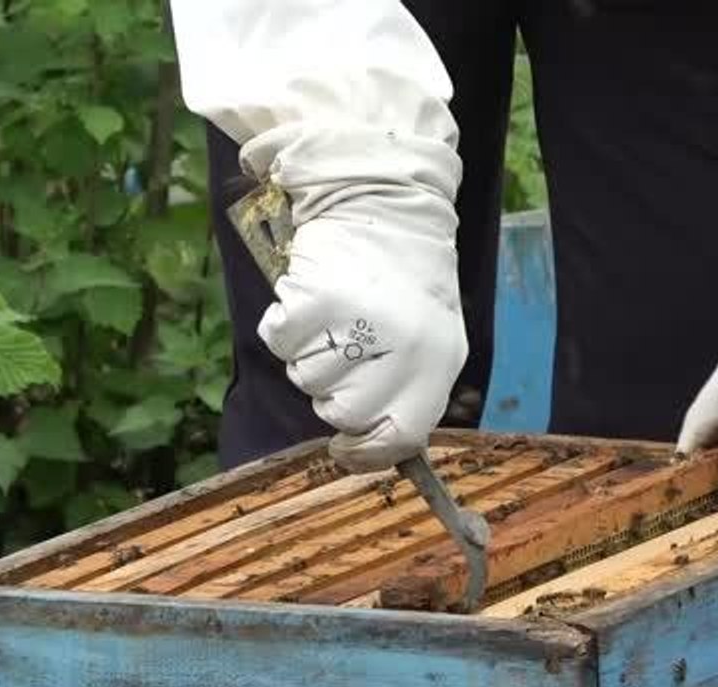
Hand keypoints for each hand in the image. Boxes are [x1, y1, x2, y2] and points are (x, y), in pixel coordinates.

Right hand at [257, 198, 466, 471]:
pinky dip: (286, 323)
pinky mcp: (314, 300)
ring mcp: (356, 326)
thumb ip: (411, 390)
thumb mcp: (433, 338)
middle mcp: (402, 350)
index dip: (366, 451)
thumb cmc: (407, 278)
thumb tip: (376, 445)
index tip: (344, 448)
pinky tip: (312, 295)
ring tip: (338, 310)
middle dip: (335, 388)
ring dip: (310, 352)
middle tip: (347, 346)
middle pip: (342, 411)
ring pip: (305, 377)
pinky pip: (279, 340)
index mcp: (438, 363)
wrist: (384, 203)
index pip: (399, 435)